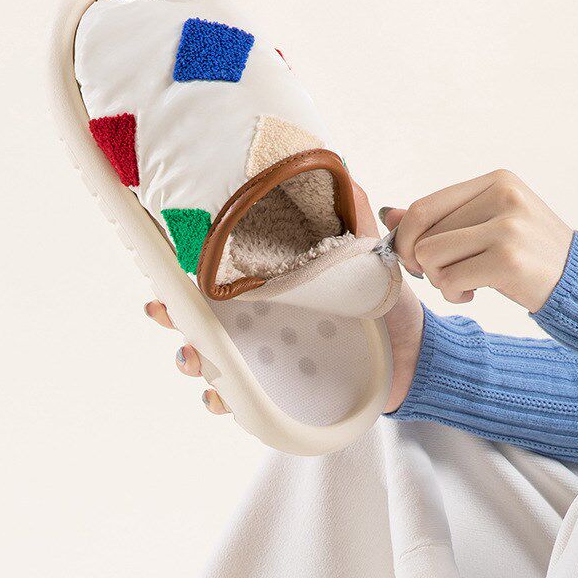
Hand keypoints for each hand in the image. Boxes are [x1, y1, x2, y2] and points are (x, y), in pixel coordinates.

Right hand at [143, 179, 423, 415]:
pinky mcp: (284, 393)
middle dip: (174, 315)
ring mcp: (271, 360)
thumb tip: (345, 174)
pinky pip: (246, 403)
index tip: (166, 266)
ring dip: (193, 360)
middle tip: (162, 310)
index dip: (188, 274)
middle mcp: (265, 323)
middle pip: (205, 320)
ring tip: (193, 358)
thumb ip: (354, 220)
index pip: (222, 280)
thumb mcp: (371, 257)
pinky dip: (227, 403)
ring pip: (215, 362)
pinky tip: (222, 399)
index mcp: (275, 289)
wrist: (415, 353)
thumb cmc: (388, 304)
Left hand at [382, 169, 572, 312]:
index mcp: (497, 181)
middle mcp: (503, 195)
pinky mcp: (508, 259)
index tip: (414, 259)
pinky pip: (449, 279)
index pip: (424, 206)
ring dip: (438, 279)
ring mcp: (508, 226)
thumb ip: (442, 218)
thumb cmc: (530, 256)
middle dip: (424, 262)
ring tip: (464, 284)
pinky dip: (453, 294)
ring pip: (429, 255)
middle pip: (422, 232)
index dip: (405, 237)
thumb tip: (390, 214)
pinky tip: (474, 294)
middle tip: (446, 276)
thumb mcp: (488, 225)